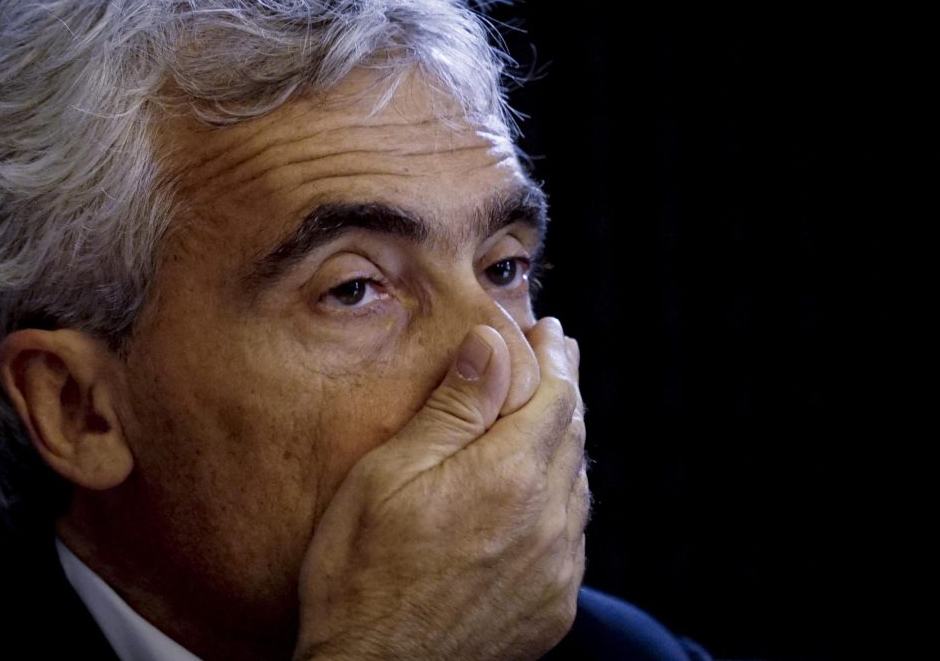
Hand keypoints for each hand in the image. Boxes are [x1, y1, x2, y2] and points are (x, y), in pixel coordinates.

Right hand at [293, 317, 587, 660]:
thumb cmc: (362, 573)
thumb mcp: (389, 474)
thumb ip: (451, 408)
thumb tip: (493, 342)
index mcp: (508, 475)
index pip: (554, 396)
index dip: (555, 357)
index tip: (550, 331)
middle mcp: (547, 521)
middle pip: (572, 436)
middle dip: (565, 389)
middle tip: (558, 356)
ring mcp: (555, 570)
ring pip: (577, 488)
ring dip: (565, 445)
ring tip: (551, 417)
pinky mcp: (552, 608)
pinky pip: (571, 540)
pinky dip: (561, 504)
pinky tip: (542, 498)